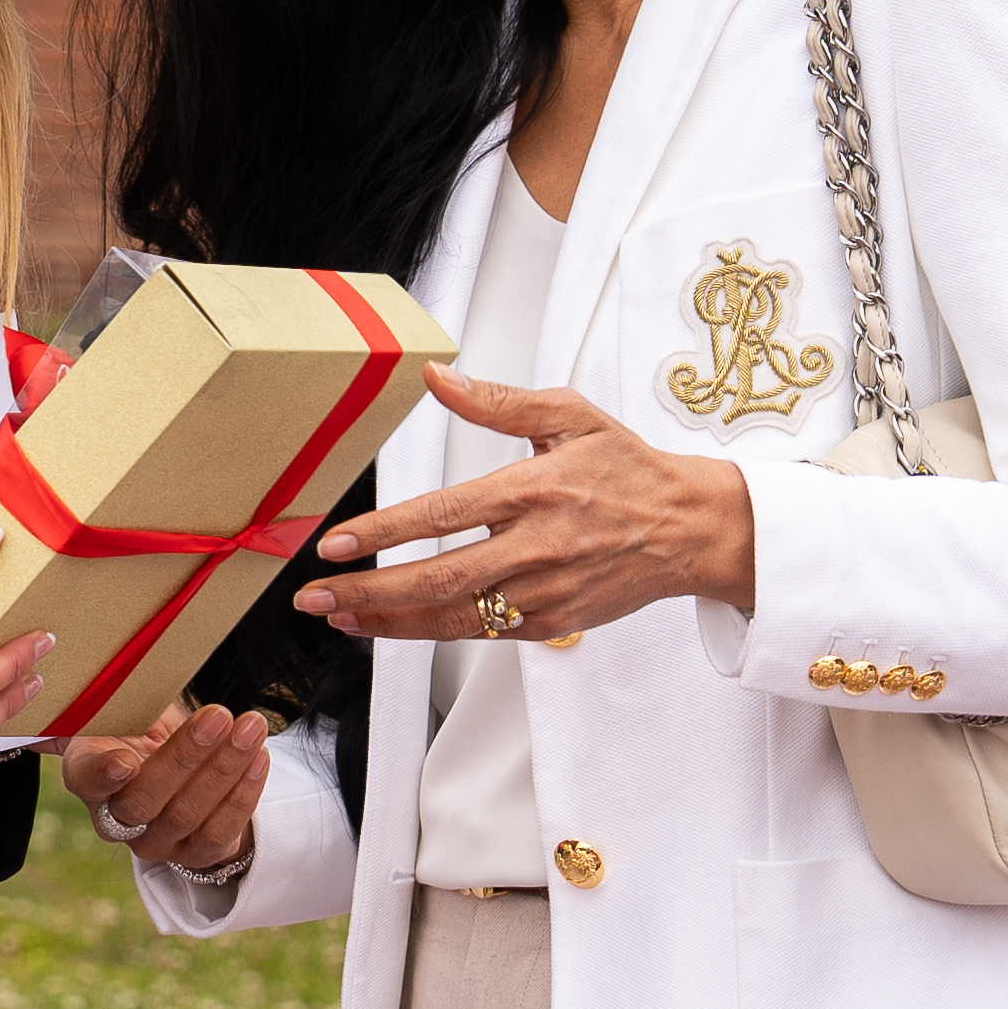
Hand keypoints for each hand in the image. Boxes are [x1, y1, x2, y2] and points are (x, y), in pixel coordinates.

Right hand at [67, 702, 269, 874]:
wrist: (181, 772)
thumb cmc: (146, 732)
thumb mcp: (125, 711)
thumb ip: (116, 699)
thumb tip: (114, 670)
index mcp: (87, 778)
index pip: (86, 780)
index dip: (102, 774)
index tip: (124, 760)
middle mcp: (116, 820)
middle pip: (144, 799)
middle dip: (185, 757)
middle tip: (217, 717)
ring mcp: (155, 843)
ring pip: (188, 813)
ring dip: (224, 768)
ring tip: (251, 727)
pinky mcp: (196, 855)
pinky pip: (221, 829)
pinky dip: (244, 792)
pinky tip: (259, 755)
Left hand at [291, 366, 755, 645]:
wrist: (690, 529)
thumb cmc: (630, 469)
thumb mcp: (569, 415)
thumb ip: (497, 400)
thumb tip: (437, 376)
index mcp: (534, 490)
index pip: (443, 515)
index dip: (383, 533)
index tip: (335, 543)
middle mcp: (536, 546)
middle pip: (436, 579)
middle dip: (367, 592)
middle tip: (316, 596)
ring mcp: (544, 591)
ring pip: (453, 617)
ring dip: (388, 622)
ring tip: (340, 617)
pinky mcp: (552, 622)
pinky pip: (480, 632)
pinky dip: (430, 632)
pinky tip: (394, 625)